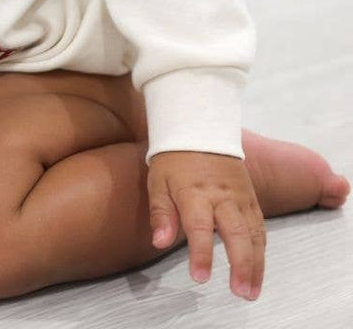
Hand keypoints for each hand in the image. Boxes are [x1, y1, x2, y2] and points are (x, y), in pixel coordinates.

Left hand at [148, 151, 265, 299]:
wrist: (199, 127)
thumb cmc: (174, 157)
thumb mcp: (157, 181)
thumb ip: (160, 213)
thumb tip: (159, 242)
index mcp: (195, 193)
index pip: (199, 228)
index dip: (201, 254)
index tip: (200, 277)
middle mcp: (222, 196)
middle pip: (237, 234)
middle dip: (241, 266)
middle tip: (240, 293)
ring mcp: (240, 197)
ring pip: (255, 234)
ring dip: (256, 264)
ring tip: (252, 290)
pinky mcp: (251, 197)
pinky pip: (260, 225)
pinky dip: (262, 248)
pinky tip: (258, 266)